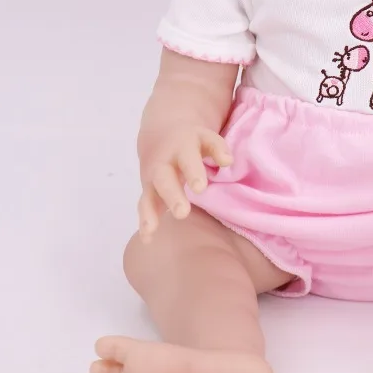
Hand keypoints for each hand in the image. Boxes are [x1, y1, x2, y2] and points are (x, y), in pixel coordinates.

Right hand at [135, 123, 232, 243]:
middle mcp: (164, 163)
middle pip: (165, 179)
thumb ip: (218, 147)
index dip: (193, 172)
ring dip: (150, 212)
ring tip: (152, 228)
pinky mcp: (148, 191)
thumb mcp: (205, 137)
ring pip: (149, 195)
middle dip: (172, 196)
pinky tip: (148, 239)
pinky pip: (144, 206)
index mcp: (181, 147)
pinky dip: (145, 221)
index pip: (188, 159)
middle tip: (182, 212)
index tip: (200, 188)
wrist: (161, 133)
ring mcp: (153, 178)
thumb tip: (228, 161)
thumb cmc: (191, 140)